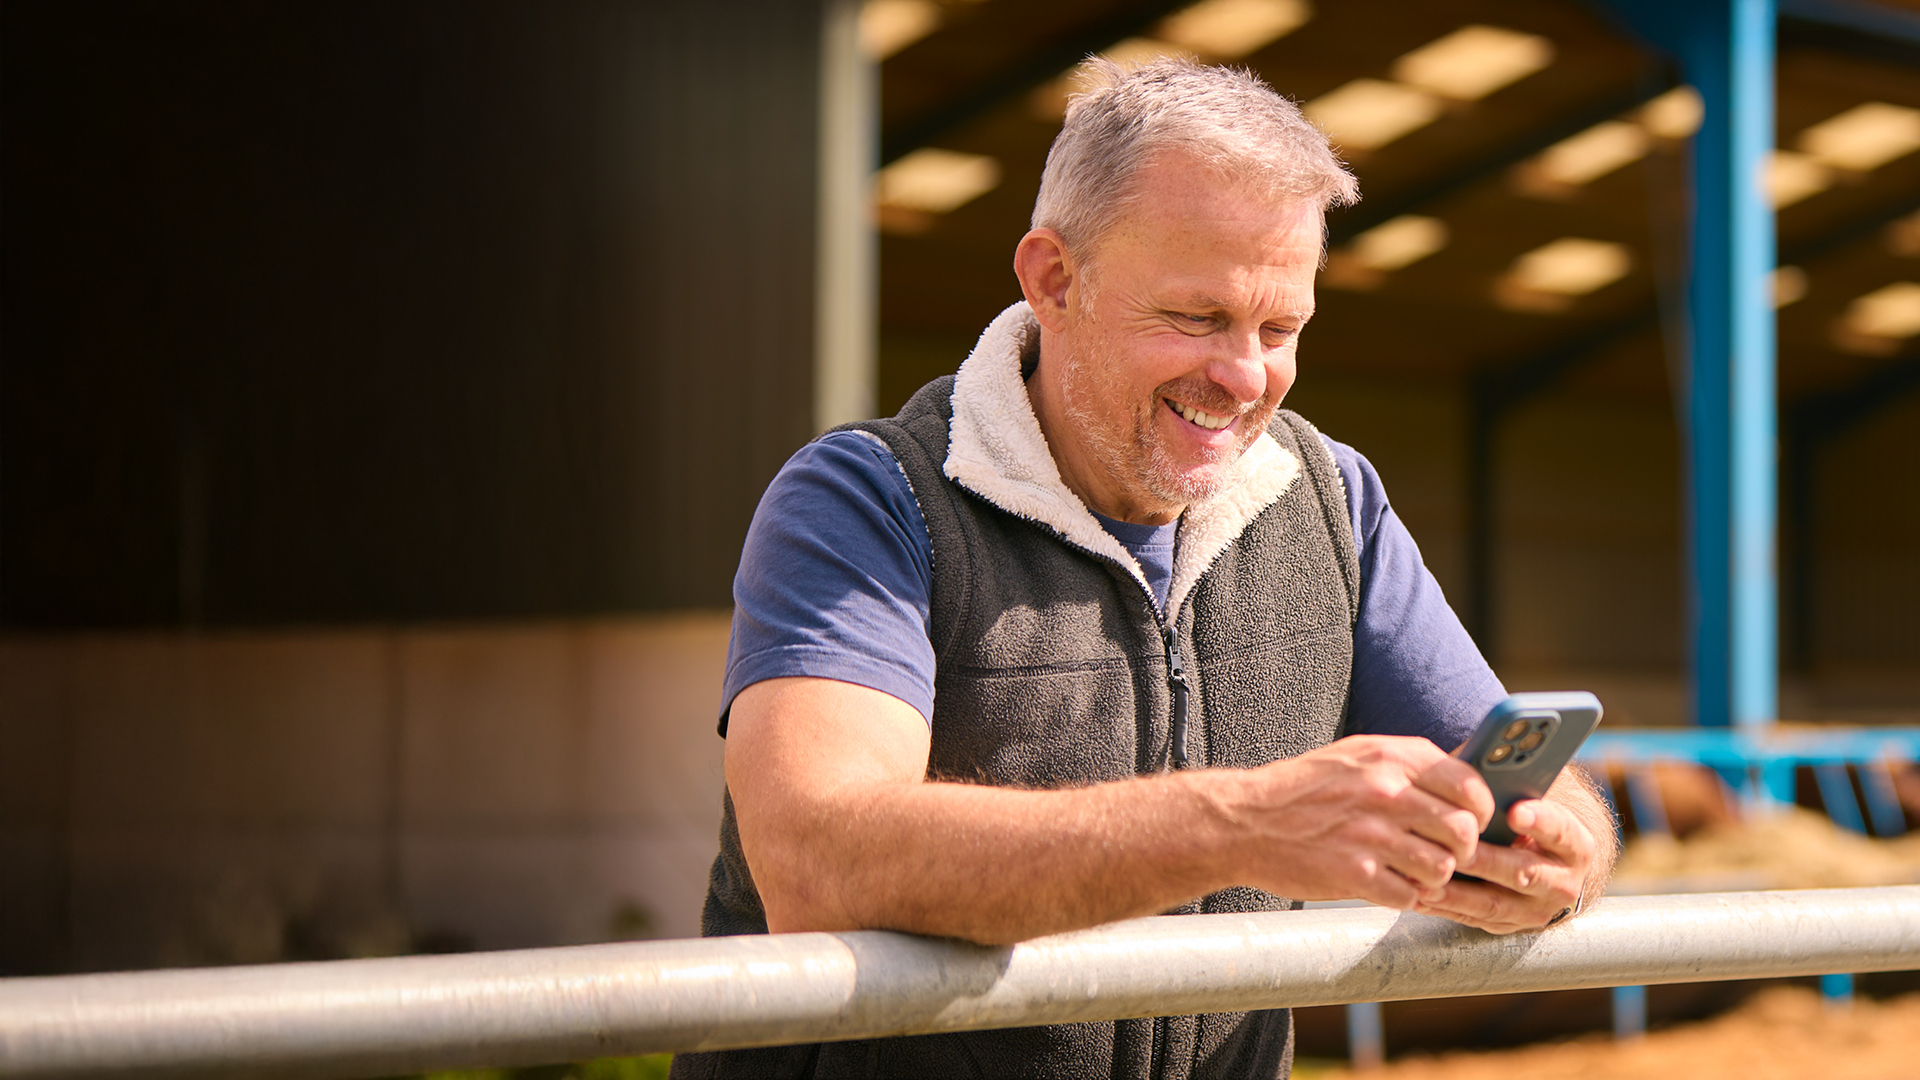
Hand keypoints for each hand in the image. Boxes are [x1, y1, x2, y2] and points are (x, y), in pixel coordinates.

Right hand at [1233, 735, 1494, 909]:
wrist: (1244, 821)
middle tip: (1444, 854)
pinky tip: (1385, 884)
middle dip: (1461, 850)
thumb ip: (1408, 764)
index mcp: (1389, 757)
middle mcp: (1384, 792)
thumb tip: (1467, 781)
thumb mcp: (1356, 757)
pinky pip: (1410, 895)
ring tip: (1412, 871)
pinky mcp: (1354, 875)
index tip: (1473, 822)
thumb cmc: (1305, 789)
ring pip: (1442, 867)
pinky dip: (1404, 896)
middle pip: (1463, 831)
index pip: (1469, 785)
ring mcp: (1370, 835)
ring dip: (1433, 877)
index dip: (1480, 810)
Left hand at [1414, 796, 1594, 933]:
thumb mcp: (1531, 801)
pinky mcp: (1508, 926)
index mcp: (1574, 844)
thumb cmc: (1527, 819)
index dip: (1541, 821)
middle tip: (1456, 848)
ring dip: (1457, 892)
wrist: (1548, 865)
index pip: (1562, 831)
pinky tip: (1419, 893)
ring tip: (1427, 877)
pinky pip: (1473, 918)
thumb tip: (1474, 760)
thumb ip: (1510, 786)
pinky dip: (1444, 907)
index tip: (1516, 810)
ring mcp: (1535, 910)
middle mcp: (1562, 882)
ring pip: (1494, 902)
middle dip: (1486, 860)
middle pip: (1523, 872)